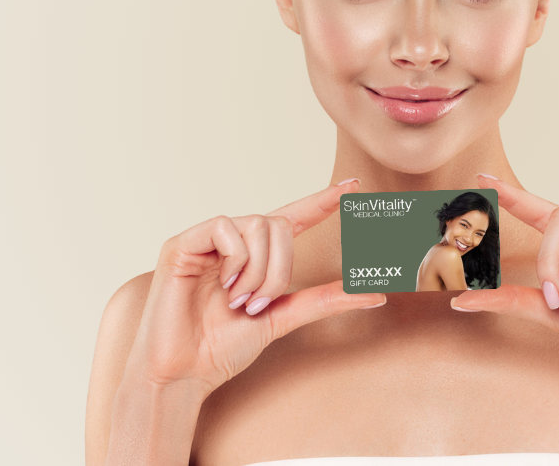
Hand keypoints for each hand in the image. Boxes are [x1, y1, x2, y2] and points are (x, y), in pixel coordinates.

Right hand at [119, 179, 386, 393]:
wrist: (183, 373)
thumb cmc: (222, 348)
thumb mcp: (282, 318)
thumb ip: (324, 301)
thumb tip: (376, 294)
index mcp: (253, 256)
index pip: (292, 217)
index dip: (321, 200)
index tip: (353, 186)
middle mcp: (230, 242)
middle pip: (277, 223)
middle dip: (279, 268)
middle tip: (259, 304)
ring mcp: (205, 241)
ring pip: (256, 223)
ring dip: (258, 270)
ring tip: (239, 300)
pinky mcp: (181, 244)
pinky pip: (224, 227)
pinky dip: (234, 259)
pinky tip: (223, 285)